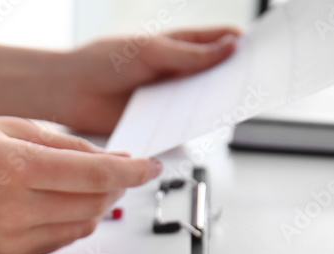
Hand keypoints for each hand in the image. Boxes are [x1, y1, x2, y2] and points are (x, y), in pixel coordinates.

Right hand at [0, 115, 161, 253]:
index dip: (132, 172)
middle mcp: (13, 209)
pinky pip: (56, 244)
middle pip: (94, 205)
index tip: (149, 167)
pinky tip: (58, 206)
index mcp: (15, 167)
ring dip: (94, 208)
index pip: (96, 176)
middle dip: (114, 188)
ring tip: (83, 186)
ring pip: (79, 228)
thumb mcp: (5, 125)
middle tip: (118, 171)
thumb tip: (104, 161)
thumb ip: (60, 143)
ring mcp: (7, 239)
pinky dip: (68, 225)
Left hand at [54, 27, 241, 134]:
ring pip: (199, 105)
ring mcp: (167, 100)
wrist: (68, 91)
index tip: (265, 50)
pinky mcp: (155, 125)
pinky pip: (179, 129)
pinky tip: (202, 128)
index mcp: (178, 47)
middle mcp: (176, 73)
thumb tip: (229, 47)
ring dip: (215, 106)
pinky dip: (191, 129)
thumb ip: (189, 54)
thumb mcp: (150, 51)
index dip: (242, 47)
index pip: (219, 44)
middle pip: (215, 78)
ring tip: (234, 106)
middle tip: (257, 83)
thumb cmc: (101, 61)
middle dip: (234, 80)